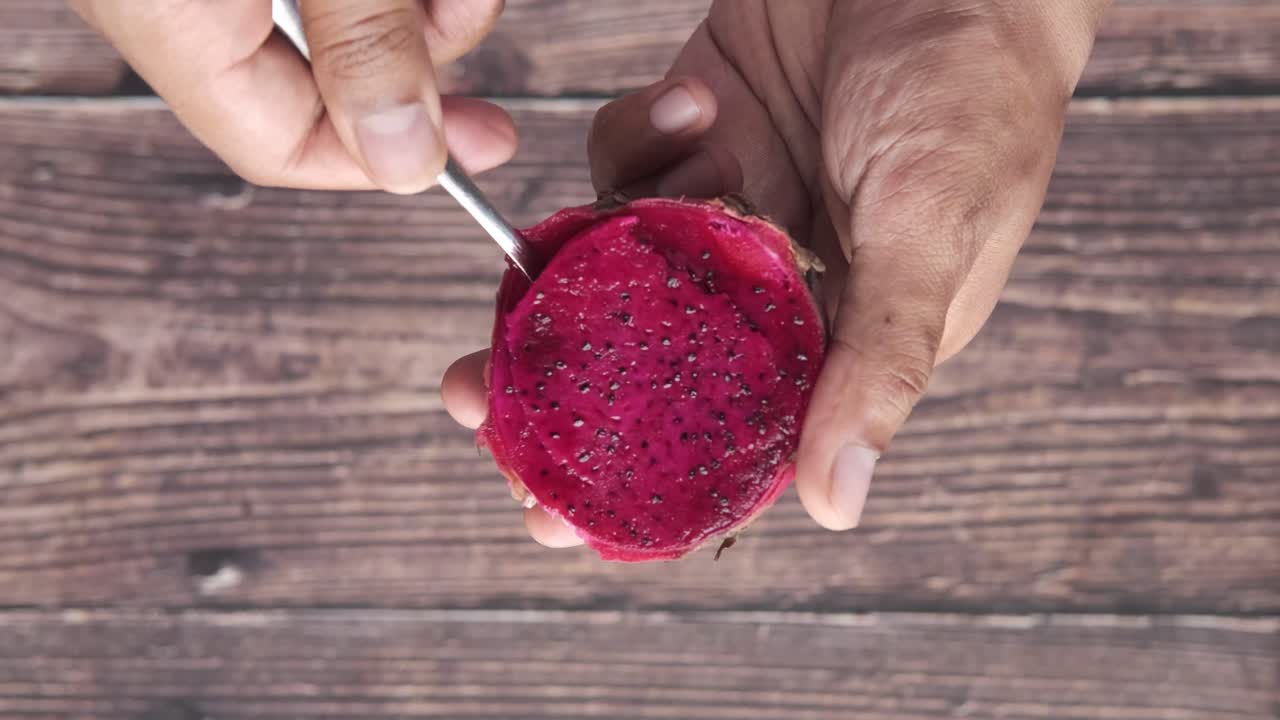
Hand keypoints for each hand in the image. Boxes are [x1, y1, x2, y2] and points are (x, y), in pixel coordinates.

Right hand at [72, 0, 516, 192]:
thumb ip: (359, 42)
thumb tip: (406, 159)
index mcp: (172, 18)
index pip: (279, 143)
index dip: (388, 158)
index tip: (484, 146)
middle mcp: (182, 2)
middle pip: (320, 81)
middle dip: (416, 57)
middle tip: (465, 12)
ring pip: (340, 25)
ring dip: (412, 6)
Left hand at [446, 0, 1107, 545]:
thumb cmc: (975, 90)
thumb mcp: (933, 233)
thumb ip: (878, 362)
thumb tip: (836, 507)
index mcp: (843, 336)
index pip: (733, 435)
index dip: (643, 481)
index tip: (552, 514)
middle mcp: (779, 285)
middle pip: (653, 363)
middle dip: (561, 388)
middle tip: (475, 406)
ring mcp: (734, 206)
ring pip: (620, 267)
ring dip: (579, 262)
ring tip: (540, 269)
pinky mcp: (700, 134)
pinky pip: (626, 164)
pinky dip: (640, 140)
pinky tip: (698, 104)